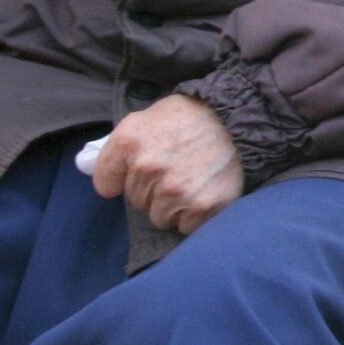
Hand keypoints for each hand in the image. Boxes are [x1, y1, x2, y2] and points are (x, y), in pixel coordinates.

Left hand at [92, 95, 243, 234]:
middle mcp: (147, 167)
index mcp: (129, 142)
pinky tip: (206, 192)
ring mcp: (174, 189)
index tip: (138, 173)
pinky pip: (186, 226)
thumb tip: (105, 180)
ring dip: (174, 205)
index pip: (105, 183)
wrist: (238, 118)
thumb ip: (121, 146)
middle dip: (154, 189)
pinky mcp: (202, 206)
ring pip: (160, 217)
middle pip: (137, 200)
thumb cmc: (190, 118)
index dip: (121, 180)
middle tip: (178, 167)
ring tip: (194, 179)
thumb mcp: (146, 117)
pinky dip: (196, 216)